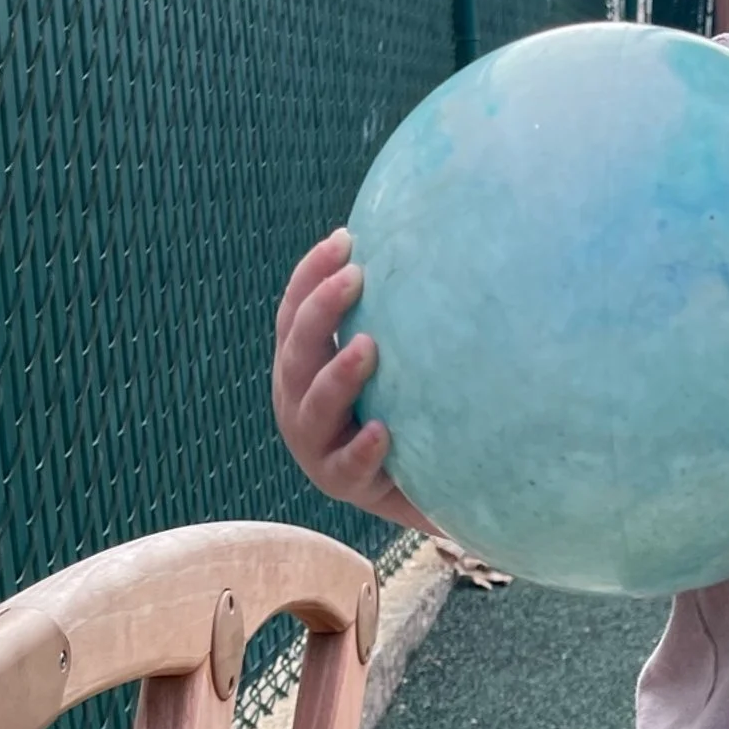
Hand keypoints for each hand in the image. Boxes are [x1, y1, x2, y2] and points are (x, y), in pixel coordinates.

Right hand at [272, 230, 439, 534]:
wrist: (427, 488)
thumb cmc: (407, 410)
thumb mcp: (394, 363)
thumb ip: (397, 316)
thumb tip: (434, 240)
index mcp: (303, 367)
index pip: (295, 313)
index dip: (311, 275)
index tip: (346, 239)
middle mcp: (299, 402)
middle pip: (298, 352)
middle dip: (321, 310)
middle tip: (355, 277)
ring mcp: (316, 446)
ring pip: (313, 410)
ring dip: (338, 377)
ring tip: (367, 349)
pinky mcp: (344, 485)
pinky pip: (348, 468)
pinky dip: (361, 449)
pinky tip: (383, 432)